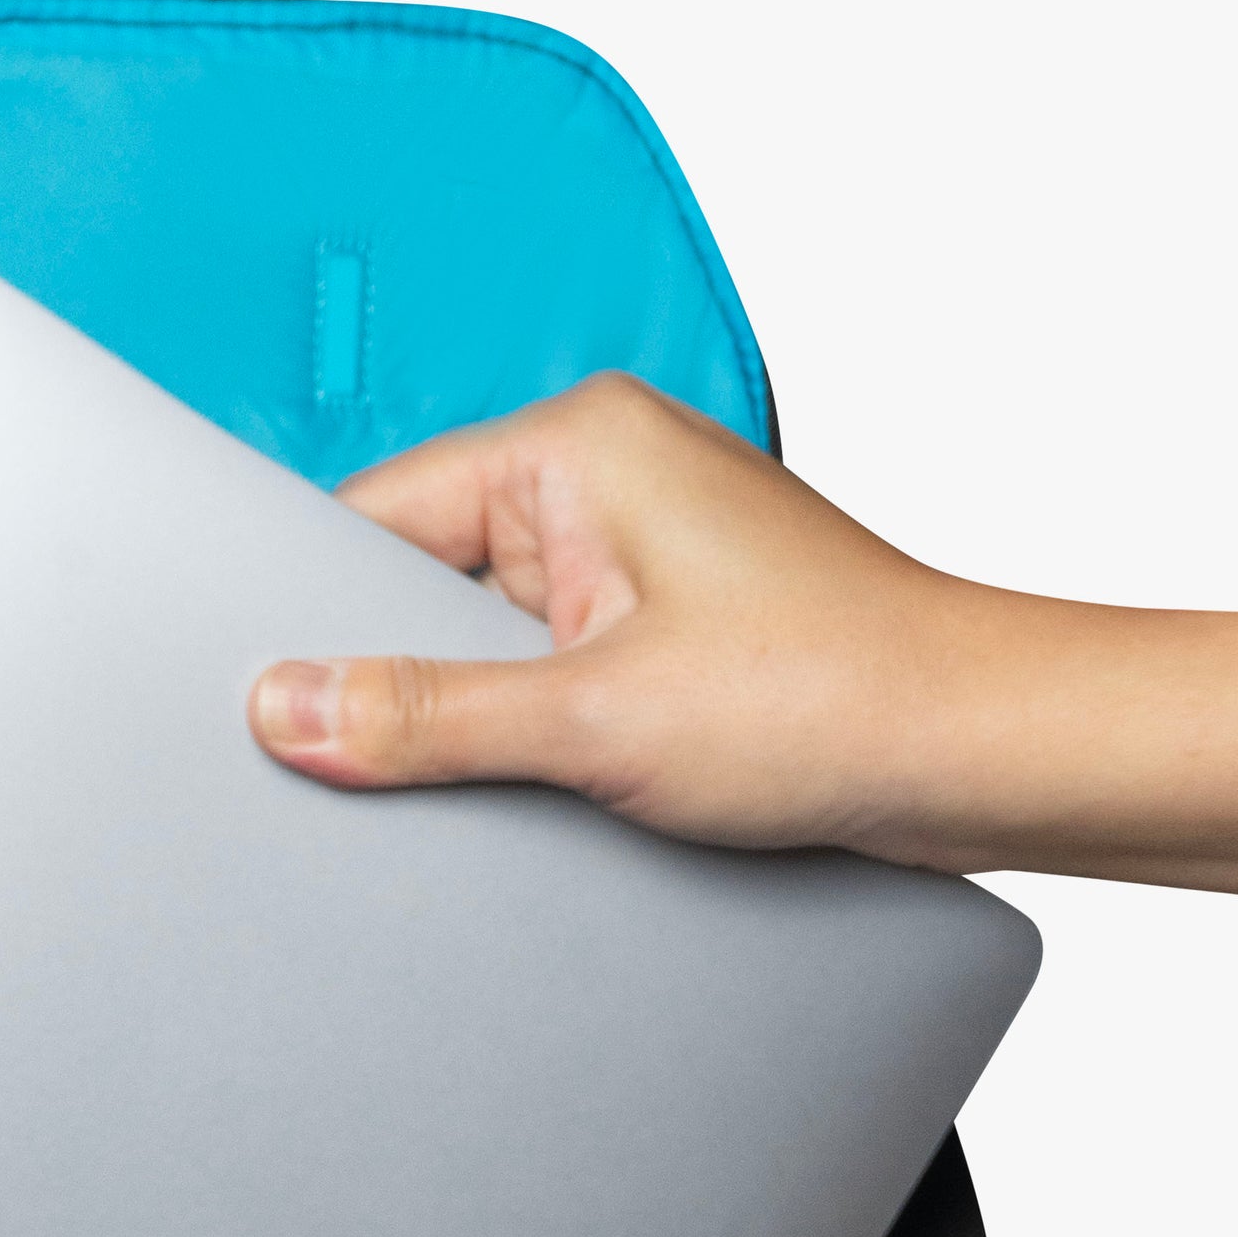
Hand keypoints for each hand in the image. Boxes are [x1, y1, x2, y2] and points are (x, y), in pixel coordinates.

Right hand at [246, 371, 1237, 896]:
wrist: (984, 757)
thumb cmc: (839, 697)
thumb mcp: (594, 721)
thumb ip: (424, 716)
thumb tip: (284, 708)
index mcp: (577, 444)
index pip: (372, 515)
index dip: (306, 616)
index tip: (253, 702)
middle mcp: (603, 480)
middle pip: (415, 583)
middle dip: (388, 679)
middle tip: (348, 767)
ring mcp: (634, 557)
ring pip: (475, 642)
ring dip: (463, 720)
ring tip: (475, 778)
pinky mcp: (661, 632)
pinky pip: (539, 679)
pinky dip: (522, 739)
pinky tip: (526, 792)